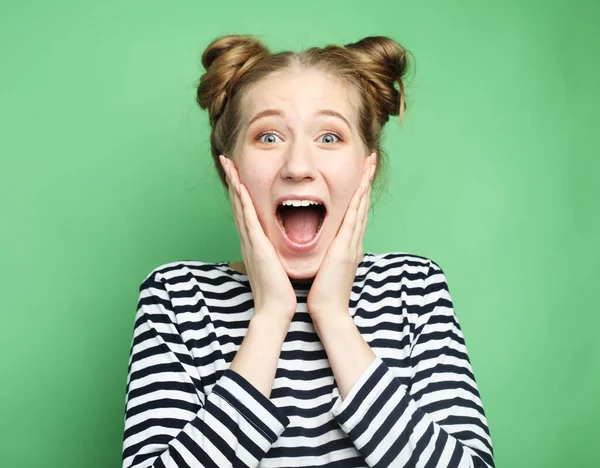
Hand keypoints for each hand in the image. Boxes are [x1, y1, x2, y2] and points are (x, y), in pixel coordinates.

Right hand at [219, 155, 296, 322]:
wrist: (275, 310)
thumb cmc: (278, 291)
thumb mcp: (275, 266)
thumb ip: (273, 255)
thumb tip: (277, 249)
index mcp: (255, 243)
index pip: (246, 211)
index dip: (241, 191)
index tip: (238, 173)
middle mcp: (248, 239)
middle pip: (238, 204)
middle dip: (233, 181)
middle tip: (228, 160)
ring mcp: (250, 242)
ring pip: (240, 206)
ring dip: (234, 183)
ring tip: (229, 164)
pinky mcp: (255, 246)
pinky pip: (247, 217)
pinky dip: (242, 200)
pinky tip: (239, 185)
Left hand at [307, 153, 375, 323]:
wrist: (328, 311)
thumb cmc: (324, 292)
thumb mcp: (327, 268)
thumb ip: (328, 255)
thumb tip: (326, 248)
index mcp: (348, 246)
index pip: (355, 213)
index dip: (359, 193)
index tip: (361, 175)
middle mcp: (354, 242)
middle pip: (362, 205)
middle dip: (366, 182)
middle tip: (370, 160)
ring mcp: (353, 244)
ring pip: (361, 207)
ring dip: (365, 184)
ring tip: (369, 164)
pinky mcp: (347, 248)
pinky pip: (353, 219)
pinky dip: (358, 201)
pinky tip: (360, 187)